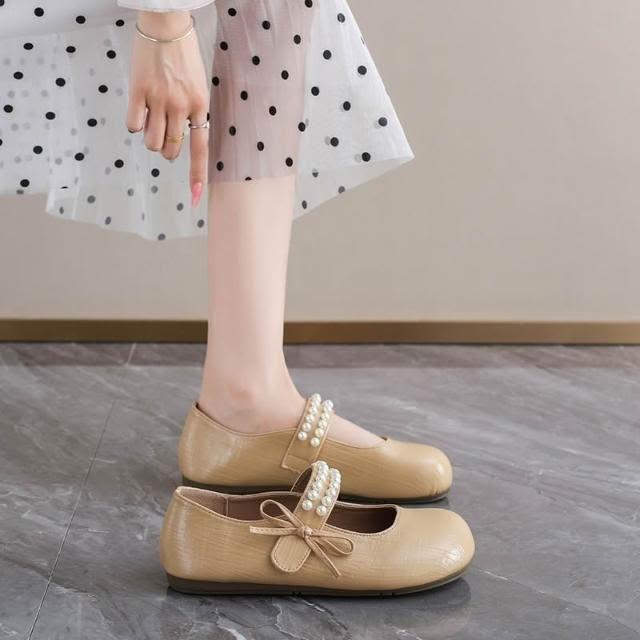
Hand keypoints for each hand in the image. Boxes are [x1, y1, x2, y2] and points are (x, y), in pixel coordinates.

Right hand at [126, 11, 208, 206]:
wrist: (165, 24)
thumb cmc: (184, 56)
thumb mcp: (198, 85)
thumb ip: (192, 112)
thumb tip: (180, 139)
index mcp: (200, 105)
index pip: (200, 149)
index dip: (196, 175)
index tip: (194, 198)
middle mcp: (180, 106)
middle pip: (171, 149)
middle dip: (167, 151)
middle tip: (165, 137)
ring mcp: (159, 99)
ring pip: (152, 141)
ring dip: (151, 140)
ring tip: (152, 122)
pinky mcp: (138, 91)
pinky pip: (133, 125)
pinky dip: (134, 124)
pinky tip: (139, 109)